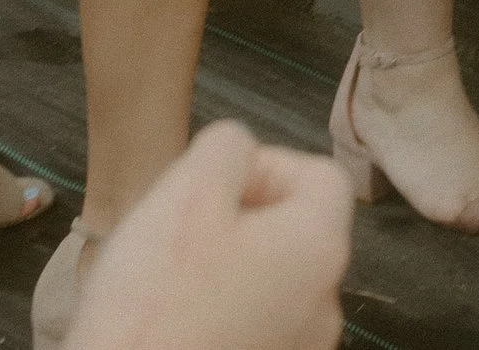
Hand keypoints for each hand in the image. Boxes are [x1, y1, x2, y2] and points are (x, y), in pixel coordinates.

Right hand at [69, 121, 351, 349]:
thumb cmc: (154, 309)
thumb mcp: (186, 194)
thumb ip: (227, 147)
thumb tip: (239, 152)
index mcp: (319, 249)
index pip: (319, 176)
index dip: (264, 167)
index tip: (209, 188)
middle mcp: (324, 307)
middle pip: (293, 234)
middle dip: (238, 222)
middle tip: (179, 235)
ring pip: (268, 287)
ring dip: (224, 274)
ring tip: (167, 286)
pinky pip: (251, 332)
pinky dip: (219, 321)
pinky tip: (171, 327)